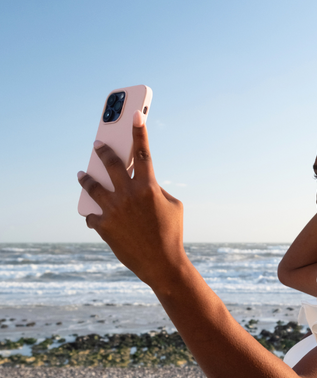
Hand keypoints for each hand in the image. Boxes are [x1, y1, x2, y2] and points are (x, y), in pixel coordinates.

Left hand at [78, 111, 185, 289]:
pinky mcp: (104, 226)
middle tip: (97, 145)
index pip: (142, 152)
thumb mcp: (174, 206)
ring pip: (92, 186)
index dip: (139, 130)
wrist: (162, 265)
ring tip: (82, 175)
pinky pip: (93, 214)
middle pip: (110, 163)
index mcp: (148, 187)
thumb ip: (157, 188)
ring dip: (86, 178)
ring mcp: (114, 210)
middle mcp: (128, 195)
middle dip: (102, 151)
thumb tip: (140, 181)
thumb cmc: (171, 234)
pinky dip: (94, 214)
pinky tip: (93, 213)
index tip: (134, 112)